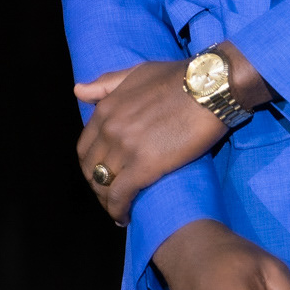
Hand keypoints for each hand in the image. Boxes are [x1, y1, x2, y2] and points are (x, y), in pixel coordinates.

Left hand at [75, 43, 273, 222]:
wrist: (212, 86)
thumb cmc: (180, 76)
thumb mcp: (138, 72)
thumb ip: (106, 84)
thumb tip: (78, 91)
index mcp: (106, 108)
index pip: (85, 147)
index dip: (92, 164)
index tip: (104, 172)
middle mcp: (110, 129)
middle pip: (91, 169)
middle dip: (98, 184)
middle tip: (112, 194)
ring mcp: (126, 148)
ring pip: (104, 185)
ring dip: (108, 200)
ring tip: (119, 208)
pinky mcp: (145, 167)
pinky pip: (120, 196)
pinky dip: (118, 210)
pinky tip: (124, 217)